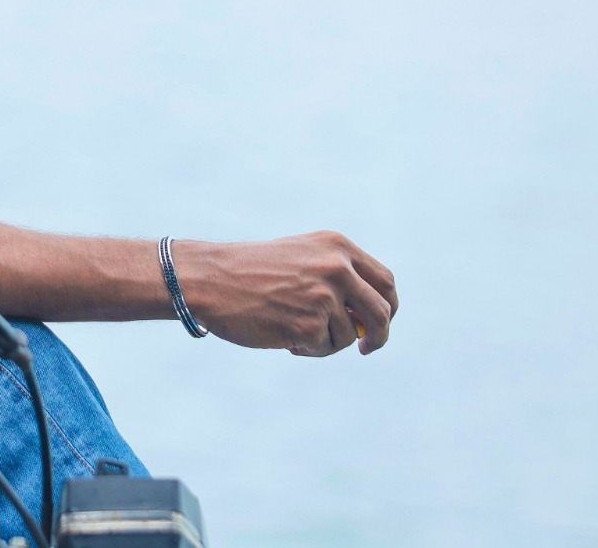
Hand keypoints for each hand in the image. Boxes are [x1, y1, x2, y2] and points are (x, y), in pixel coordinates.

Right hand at [173, 231, 398, 356]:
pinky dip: (308, 349)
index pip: (384, 281)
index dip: (388, 305)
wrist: (208, 279)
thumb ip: (337, 277)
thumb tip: (370, 323)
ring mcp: (324, 297)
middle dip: (379, 335)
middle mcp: (337, 268)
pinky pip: (325, 348)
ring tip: (293, 330)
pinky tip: (284, 338)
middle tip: (368, 348)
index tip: (381, 320)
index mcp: (337, 247)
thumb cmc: (249, 271)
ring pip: (350, 336)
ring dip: (327, 341)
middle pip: (381, 312)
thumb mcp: (300, 257)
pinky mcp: (309, 324)